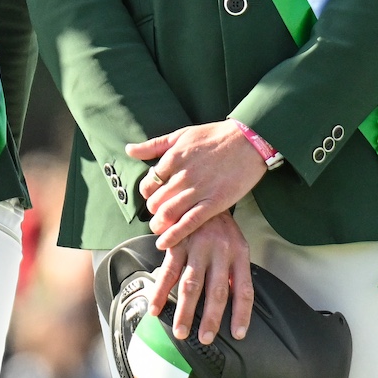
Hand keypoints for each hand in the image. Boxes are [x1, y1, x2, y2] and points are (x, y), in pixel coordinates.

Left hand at [128, 121, 267, 246]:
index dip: (147, 194)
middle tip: (156, 216)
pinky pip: (190, 222)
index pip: (148, 184)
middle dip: (153, 211)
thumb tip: (129, 150)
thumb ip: (153, 145)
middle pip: (156, 201)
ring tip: (158, 229)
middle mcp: (181, 176)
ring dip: (159, 224)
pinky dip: (174, 234)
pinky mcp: (215, 202)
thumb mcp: (180, 135)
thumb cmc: (215, 135)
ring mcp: (198, 190)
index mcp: (172, 159)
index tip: (152, 198)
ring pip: (168, 213)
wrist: (249, 140)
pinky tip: (165, 243)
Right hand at [143, 212, 253, 344]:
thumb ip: (235, 269)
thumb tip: (234, 299)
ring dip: (184, 311)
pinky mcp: (176, 244)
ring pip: (190, 285)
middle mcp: (219, 252)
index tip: (237, 334)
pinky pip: (167, 271)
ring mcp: (196, 248)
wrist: (201, 190)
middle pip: (216, 292)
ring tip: (180, 330)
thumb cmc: (219, 222)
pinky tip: (156, 306)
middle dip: (210, 318)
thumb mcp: (236, 242)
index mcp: (239, 254)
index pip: (243, 290)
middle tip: (205, 337)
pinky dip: (160, 291)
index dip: (241, 314)